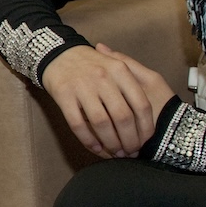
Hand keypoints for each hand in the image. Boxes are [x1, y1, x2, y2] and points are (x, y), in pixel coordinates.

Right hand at [39, 44, 173, 158]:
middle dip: (129, 140)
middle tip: (131, 152)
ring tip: (115, 153)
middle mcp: (103, 78)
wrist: (58, 53)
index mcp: (121, 70)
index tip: (146, 141)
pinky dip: (88, 140)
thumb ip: (133, 84)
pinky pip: (78, 124)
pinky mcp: (64, 95)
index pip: (141, 104)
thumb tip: (146, 117)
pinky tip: (96, 148)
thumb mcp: (117, 65)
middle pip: (122, 117)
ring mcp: (82, 86)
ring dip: (110, 143)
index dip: (145, 127)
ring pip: (101, 123)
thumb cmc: (92, 64)